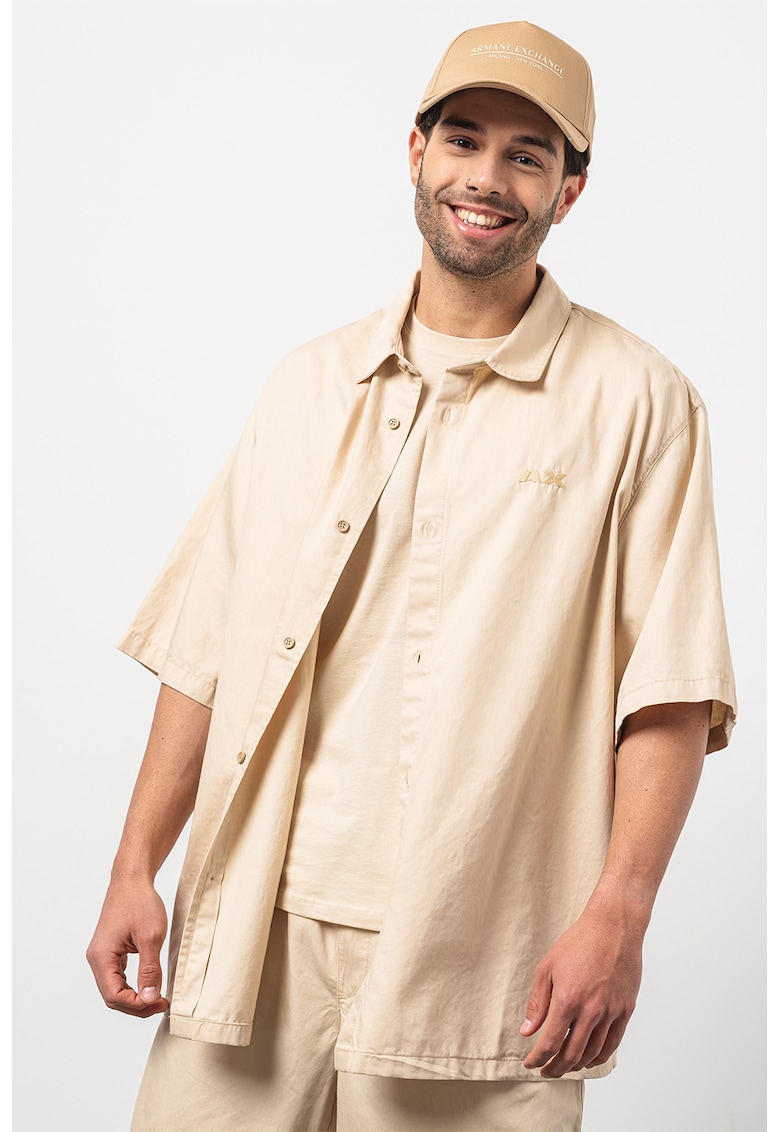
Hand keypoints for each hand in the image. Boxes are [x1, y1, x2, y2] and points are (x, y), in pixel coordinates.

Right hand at [86, 876, 169, 1017]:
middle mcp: (96, 959)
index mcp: (102, 957)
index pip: (114, 996)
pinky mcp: (109, 951)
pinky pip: (116, 977)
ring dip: (134, 997)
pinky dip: (131, 986)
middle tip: (162, 1003)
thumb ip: (149, 970)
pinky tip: (147, 985)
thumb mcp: (151, 937)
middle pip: (112, 996)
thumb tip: (150, 999)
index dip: (138, 1005)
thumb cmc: (140, 902)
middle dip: (137, 1005)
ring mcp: (101, 955)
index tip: (160, 1002)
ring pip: (114, 988)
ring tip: (157, 997)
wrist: (132, 880)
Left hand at [520, 899, 642, 1076]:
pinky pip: (613, 1043)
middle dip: (555, 1068)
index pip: (550, 1043)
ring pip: (593, 1053)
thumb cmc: (579, 942)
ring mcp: (611, 1011)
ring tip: (565, 1066)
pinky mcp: (626, 1010)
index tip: (530, 1063)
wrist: (614, 927)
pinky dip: (599, 1057)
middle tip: (546, 1071)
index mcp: (567, 999)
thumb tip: (528, 1030)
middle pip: (571, 1054)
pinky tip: (589, 1059)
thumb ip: (538, 1003)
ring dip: (576, 1065)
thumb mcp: (547, 968)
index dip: (538, 1058)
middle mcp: (590, 1010)